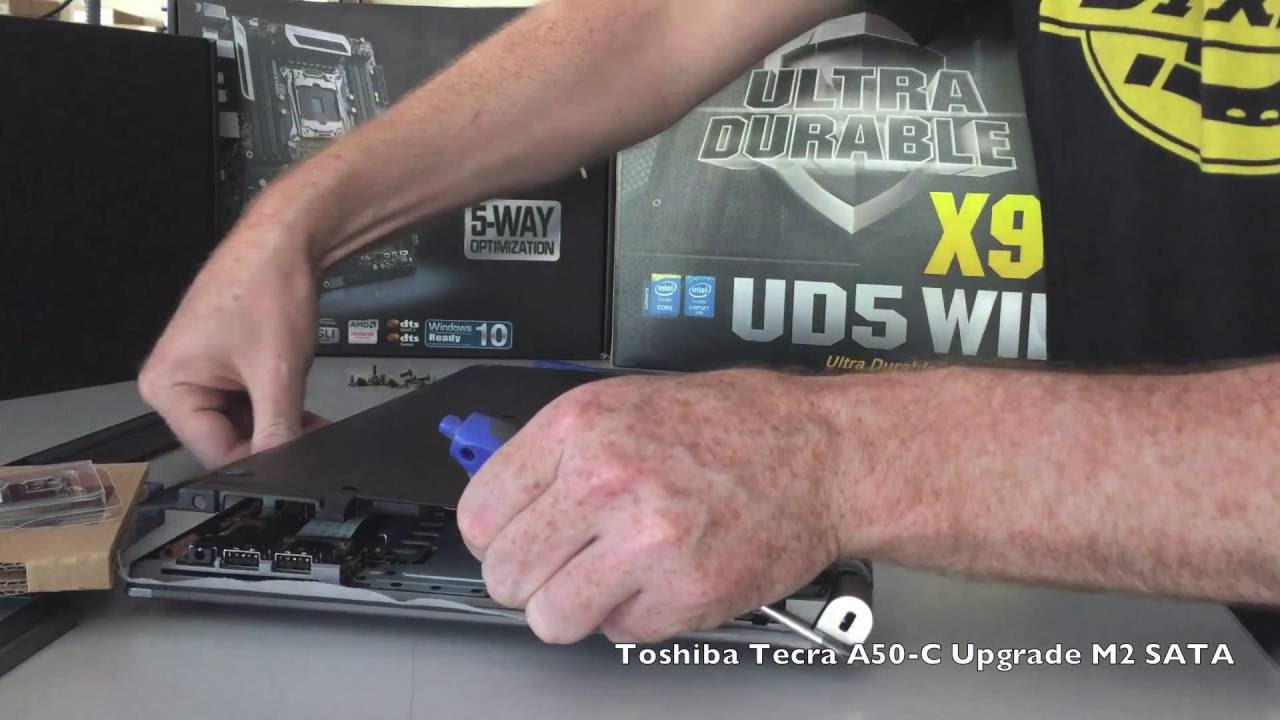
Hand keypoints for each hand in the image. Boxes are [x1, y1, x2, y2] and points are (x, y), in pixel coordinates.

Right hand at [139, 221, 325, 467]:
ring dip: (276, 418)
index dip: (261, 459)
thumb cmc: (267, 286)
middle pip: (226, 438)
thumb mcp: (277, 372)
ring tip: (301, 398)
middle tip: (312, 432)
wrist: (286, 240)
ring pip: (242, 422)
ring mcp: (195, 372)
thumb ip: (279, 430)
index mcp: (167, 386)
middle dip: (271, 436)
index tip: (298, 460)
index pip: (214, 452)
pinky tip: (294, 392)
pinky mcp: (218, 364)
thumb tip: (285, 469)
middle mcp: (171, 381)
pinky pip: (246, 401)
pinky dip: (273, 401)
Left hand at [456, 370, 847, 643]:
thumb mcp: (630, 403)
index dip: (494, 536)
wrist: (822, 454)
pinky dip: (638, 616)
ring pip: (550, 618)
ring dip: (574, 608)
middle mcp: (606, 479)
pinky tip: (664, 578)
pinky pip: (619, 633)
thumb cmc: (736, 426)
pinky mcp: (686, 592)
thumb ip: (562, 451)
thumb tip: (506, 498)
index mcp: (582, 426)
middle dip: (528, 579)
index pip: (480, 512)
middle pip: (505, 574)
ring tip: (608, 581)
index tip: (512, 539)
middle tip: (560, 566)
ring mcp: (645, 540)